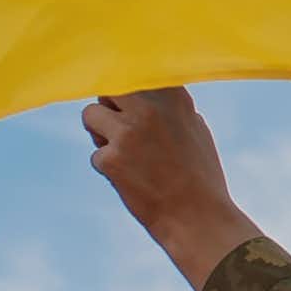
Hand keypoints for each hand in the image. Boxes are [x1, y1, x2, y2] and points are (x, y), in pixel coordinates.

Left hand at [81, 88, 260, 290]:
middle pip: (108, 87)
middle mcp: (150, 108)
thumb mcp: (195, 131)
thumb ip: (171, 108)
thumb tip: (146, 94)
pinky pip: (95, 154)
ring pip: (90, 115)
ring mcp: (128, 132)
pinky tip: (131, 181)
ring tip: (124, 156)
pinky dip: (108, 169)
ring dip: (100, 135)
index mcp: (174, 97)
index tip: (126, 97)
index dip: (127, 86)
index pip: (136, 71)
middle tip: (121, 129)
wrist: (198, 218)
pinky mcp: (111, 158)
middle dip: (109, 107)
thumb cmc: (200, 177)